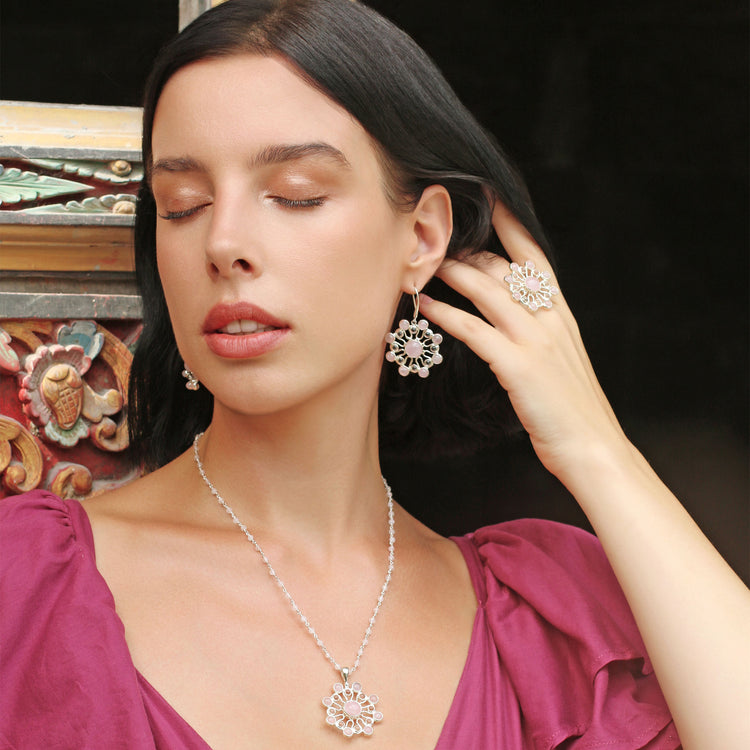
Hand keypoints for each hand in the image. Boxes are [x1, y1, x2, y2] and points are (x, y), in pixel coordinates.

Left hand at [420, 202, 629, 481]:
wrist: (594, 449)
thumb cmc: (571, 410)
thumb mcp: (560, 361)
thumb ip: (539, 333)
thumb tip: (507, 316)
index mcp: (560, 314)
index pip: (534, 256)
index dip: (511, 224)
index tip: (488, 198)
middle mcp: (549, 319)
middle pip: (502, 269)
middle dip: (466, 250)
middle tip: (434, 238)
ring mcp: (535, 340)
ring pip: (487, 291)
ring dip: (451, 274)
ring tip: (421, 264)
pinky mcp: (519, 366)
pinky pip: (475, 331)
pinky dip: (447, 315)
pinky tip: (426, 307)